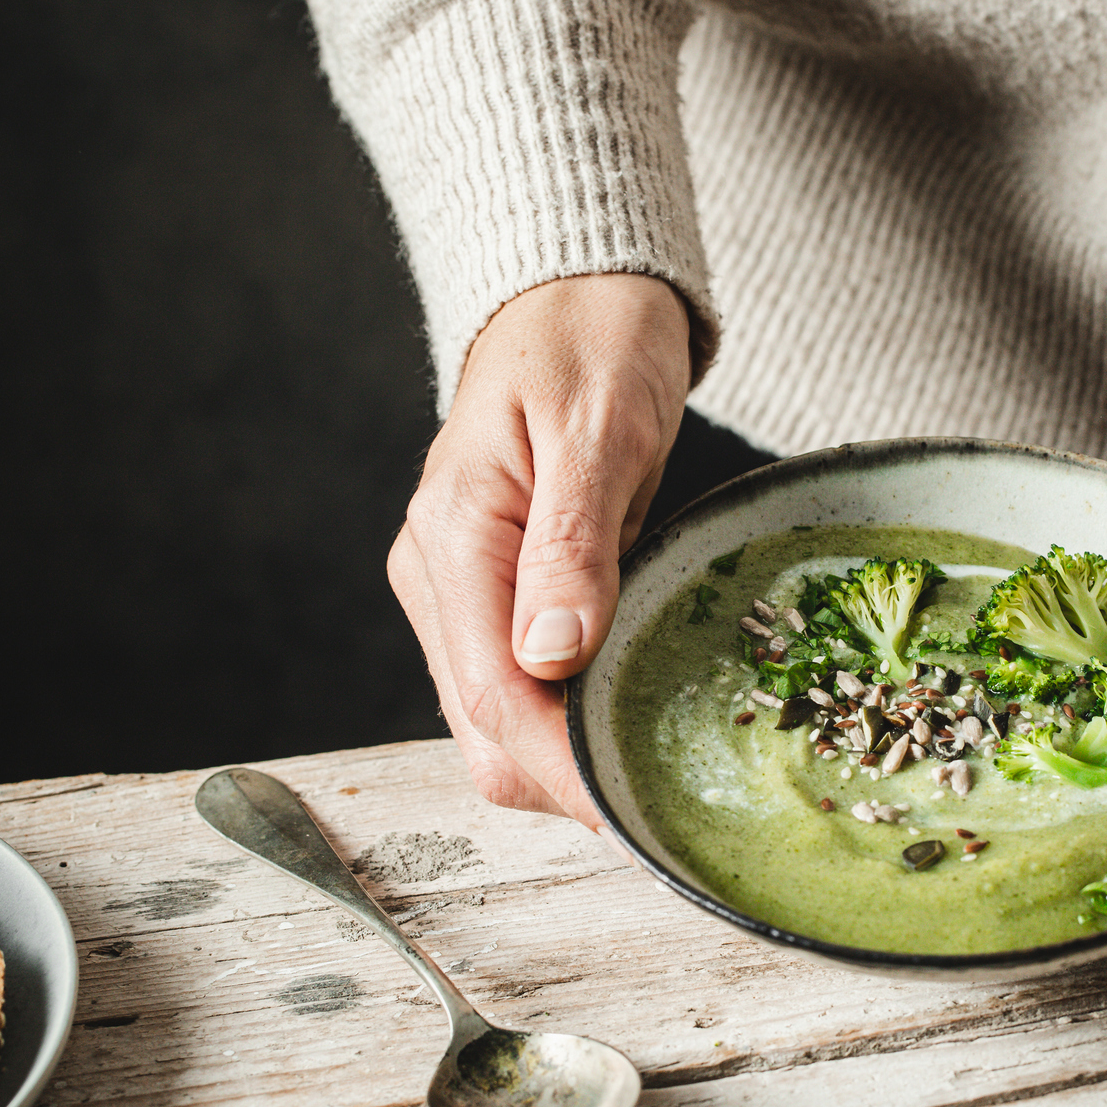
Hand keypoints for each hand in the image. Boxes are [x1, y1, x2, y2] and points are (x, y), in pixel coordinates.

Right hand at [390, 274, 691, 825]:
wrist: (577, 290)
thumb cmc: (593, 338)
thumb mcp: (600, 429)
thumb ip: (573, 545)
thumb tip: (553, 657)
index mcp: (454, 537)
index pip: (496, 700)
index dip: (564, 773)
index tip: (634, 817)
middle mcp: (438, 575)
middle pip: (487, 733)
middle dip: (567, 782)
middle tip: (668, 804)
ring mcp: (460, 587)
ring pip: (499, 723)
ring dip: (570, 759)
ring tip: (660, 773)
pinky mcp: (493, 590)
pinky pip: (521, 686)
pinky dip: (570, 719)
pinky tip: (630, 723)